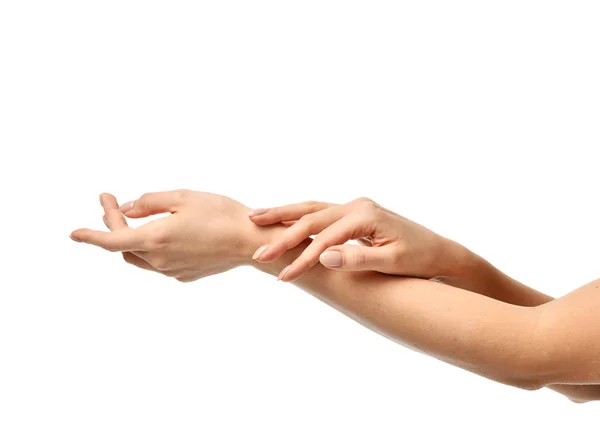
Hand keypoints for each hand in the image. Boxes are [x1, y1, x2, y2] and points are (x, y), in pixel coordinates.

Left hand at [71, 190, 253, 281]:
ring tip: (137, 218)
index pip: (110, 240)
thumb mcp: (183, 197)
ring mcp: (172, 270)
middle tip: (115, 202)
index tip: (74, 233)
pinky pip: (159, 262)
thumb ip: (149, 202)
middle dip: (115, 225)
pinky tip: (167, 233)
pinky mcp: (184, 274)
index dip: (90, 235)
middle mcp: (159, 259)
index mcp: (156, 238)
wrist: (250, 241)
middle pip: (124, 246)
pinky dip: (152, 248)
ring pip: (139, 257)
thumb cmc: (221, 214)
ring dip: (131, 239)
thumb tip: (128, 209)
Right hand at [248, 197, 467, 281]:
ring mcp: (353, 206)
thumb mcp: (392, 262)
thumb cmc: (419, 259)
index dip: (303, 259)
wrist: (438, 251)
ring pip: (311, 207)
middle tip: (258, 251)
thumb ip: (358, 259)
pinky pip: (318, 211)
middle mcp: (356, 205)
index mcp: (365, 215)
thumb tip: (323, 257)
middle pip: (311, 217)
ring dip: (282, 213)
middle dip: (282, 234)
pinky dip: (297, 214)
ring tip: (254, 217)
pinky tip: (281, 218)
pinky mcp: (352, 212)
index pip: (325, 238)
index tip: (284, 276)